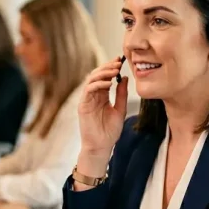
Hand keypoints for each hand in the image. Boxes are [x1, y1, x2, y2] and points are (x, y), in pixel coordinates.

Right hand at [77, 57, 128, 171]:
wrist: (101, 146)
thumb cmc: (110, 131)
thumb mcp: (120, 110)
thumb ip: (122, 94)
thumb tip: (125, 78)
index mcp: (102, 96)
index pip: (105, 77)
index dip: (111, 68)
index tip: (121, 61)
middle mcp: (93, 96)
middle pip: (97, 75)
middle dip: (107, 67)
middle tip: (118, 62)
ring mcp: (87, 100)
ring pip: (91, 79)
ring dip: (102, 73)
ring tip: (114, 70)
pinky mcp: (83, 105)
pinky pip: (88, 90)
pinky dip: (98, 84)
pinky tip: (108, 83)